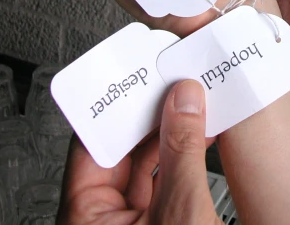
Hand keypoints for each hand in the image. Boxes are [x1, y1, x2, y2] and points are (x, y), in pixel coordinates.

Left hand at [58, 80, 221, 224]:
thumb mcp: (181, 209)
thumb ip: (182, 152)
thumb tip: (184, 102)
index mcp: (86, 215)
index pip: (93, 144)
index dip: (118, 107)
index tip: (139, 79)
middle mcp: (103, 217)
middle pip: (123, 151)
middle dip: (152, 117)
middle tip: (171, 85)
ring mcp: (131, 222)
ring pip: (147, 165)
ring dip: (173, 135)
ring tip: (193, 106)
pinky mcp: (158, 224)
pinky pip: (167, 182)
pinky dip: (185, 158)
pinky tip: (203, 137)